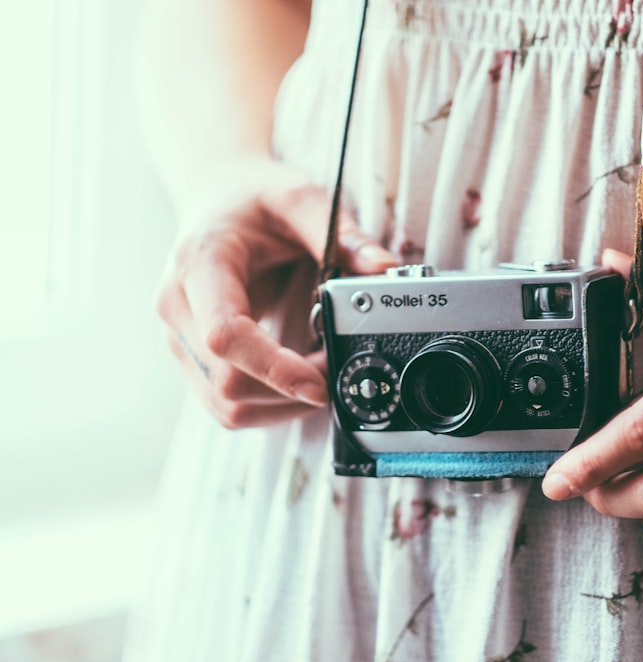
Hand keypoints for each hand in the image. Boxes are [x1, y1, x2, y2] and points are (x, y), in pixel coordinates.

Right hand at [156, 158, 396, 427]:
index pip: (225, 335)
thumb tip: (383, 269)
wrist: (215, 194)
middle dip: (291, 389)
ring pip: (227, 405)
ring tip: (321, 373)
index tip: (319, 383)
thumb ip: (342, 234)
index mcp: (199, 263)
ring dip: (282, 405)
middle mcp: (178, 306)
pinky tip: (298, 379)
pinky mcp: (193, 358)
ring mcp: (180, 337)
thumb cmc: (253, 196)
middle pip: (228, 382)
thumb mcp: (300, 198)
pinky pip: (228, 404)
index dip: (273, 369)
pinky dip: (269, 405)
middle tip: (336, 365)